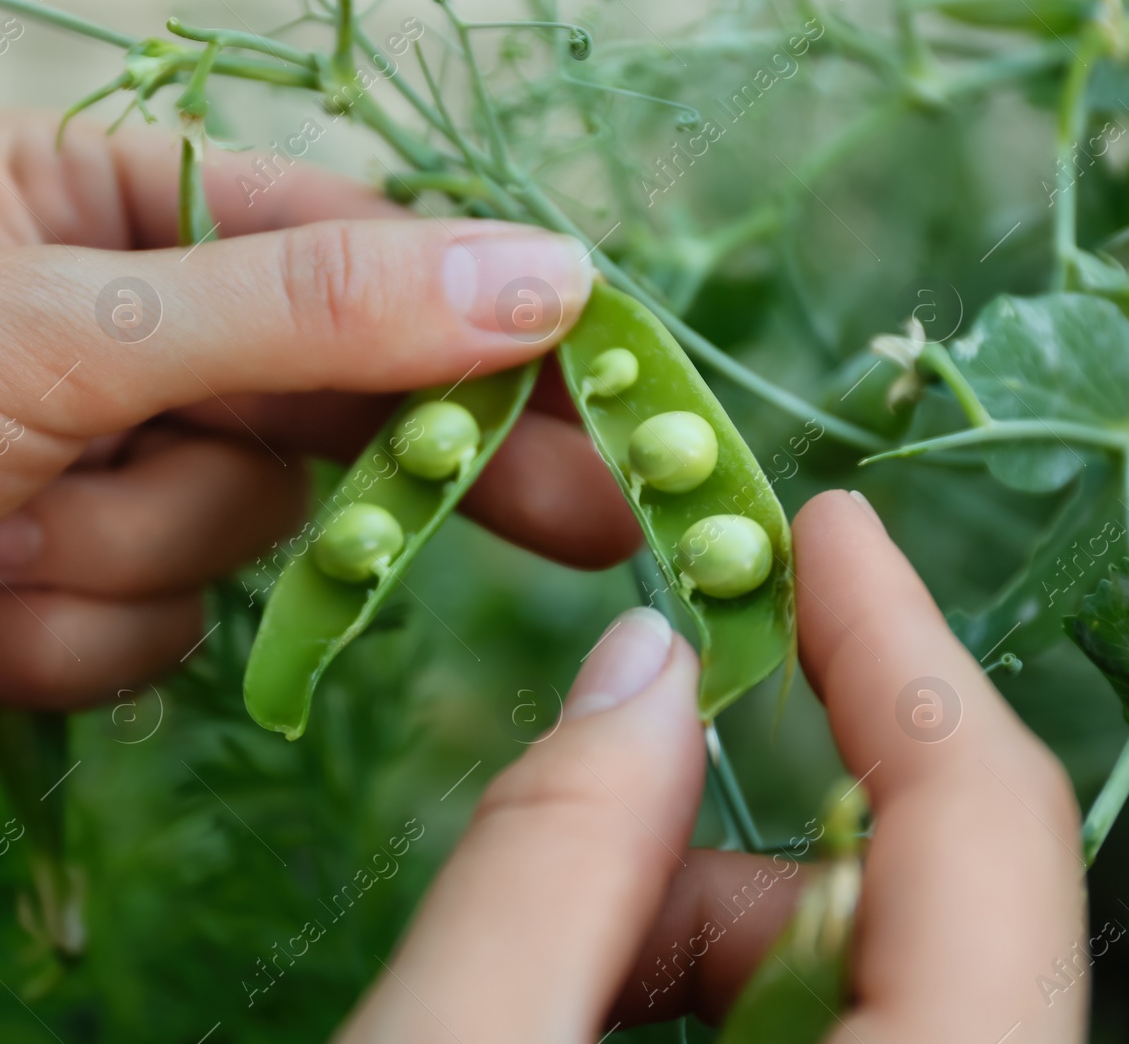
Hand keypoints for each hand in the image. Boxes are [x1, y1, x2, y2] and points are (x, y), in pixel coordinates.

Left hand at [0, 111, 639, 895]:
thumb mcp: (53, 326)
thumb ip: (304, 310)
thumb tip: (537, 276)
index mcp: (86, 198)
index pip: (339, 241)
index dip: (474, 314)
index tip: (602, 379)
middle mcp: (101, 326)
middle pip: (323, 392)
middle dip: (382, 469)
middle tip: (576, 519)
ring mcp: (90, 468)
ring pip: (237, 531)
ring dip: (117, 558)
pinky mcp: (70, 596)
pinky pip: (160, 629)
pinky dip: (65, 635)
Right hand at [336, 491, 1084, 1042]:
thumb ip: (551, 861)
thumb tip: (640, 667)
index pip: (985, 828)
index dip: (898, 648)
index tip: (819, 526)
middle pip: (905, 904)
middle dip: (716, 836)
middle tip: (556, 824)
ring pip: (853, 967)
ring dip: (689, 926)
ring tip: (536, 972)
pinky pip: (821, 1027)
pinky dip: (695, 986)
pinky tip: (578, 1012)